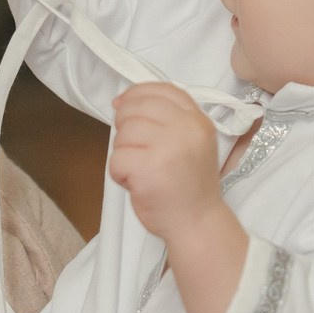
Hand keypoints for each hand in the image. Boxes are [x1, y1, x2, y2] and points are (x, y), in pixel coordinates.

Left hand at [109, 84, 223, 242]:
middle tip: (134, 149)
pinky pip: (116, 159)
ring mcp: (168, 149)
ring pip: (123, 134)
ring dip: (123, 153)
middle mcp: (186, 130)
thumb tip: (123, 102)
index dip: (136, 94)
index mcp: (197, 121)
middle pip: (136, 108)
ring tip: (140, 170)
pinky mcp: (148, 170)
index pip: (162, 90)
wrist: (197, 223)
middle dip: (124, 126)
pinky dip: (119, 174)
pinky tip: (135, 183)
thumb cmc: (188, 186)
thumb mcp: (192, 143)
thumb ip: (169, 120)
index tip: (122, 105)